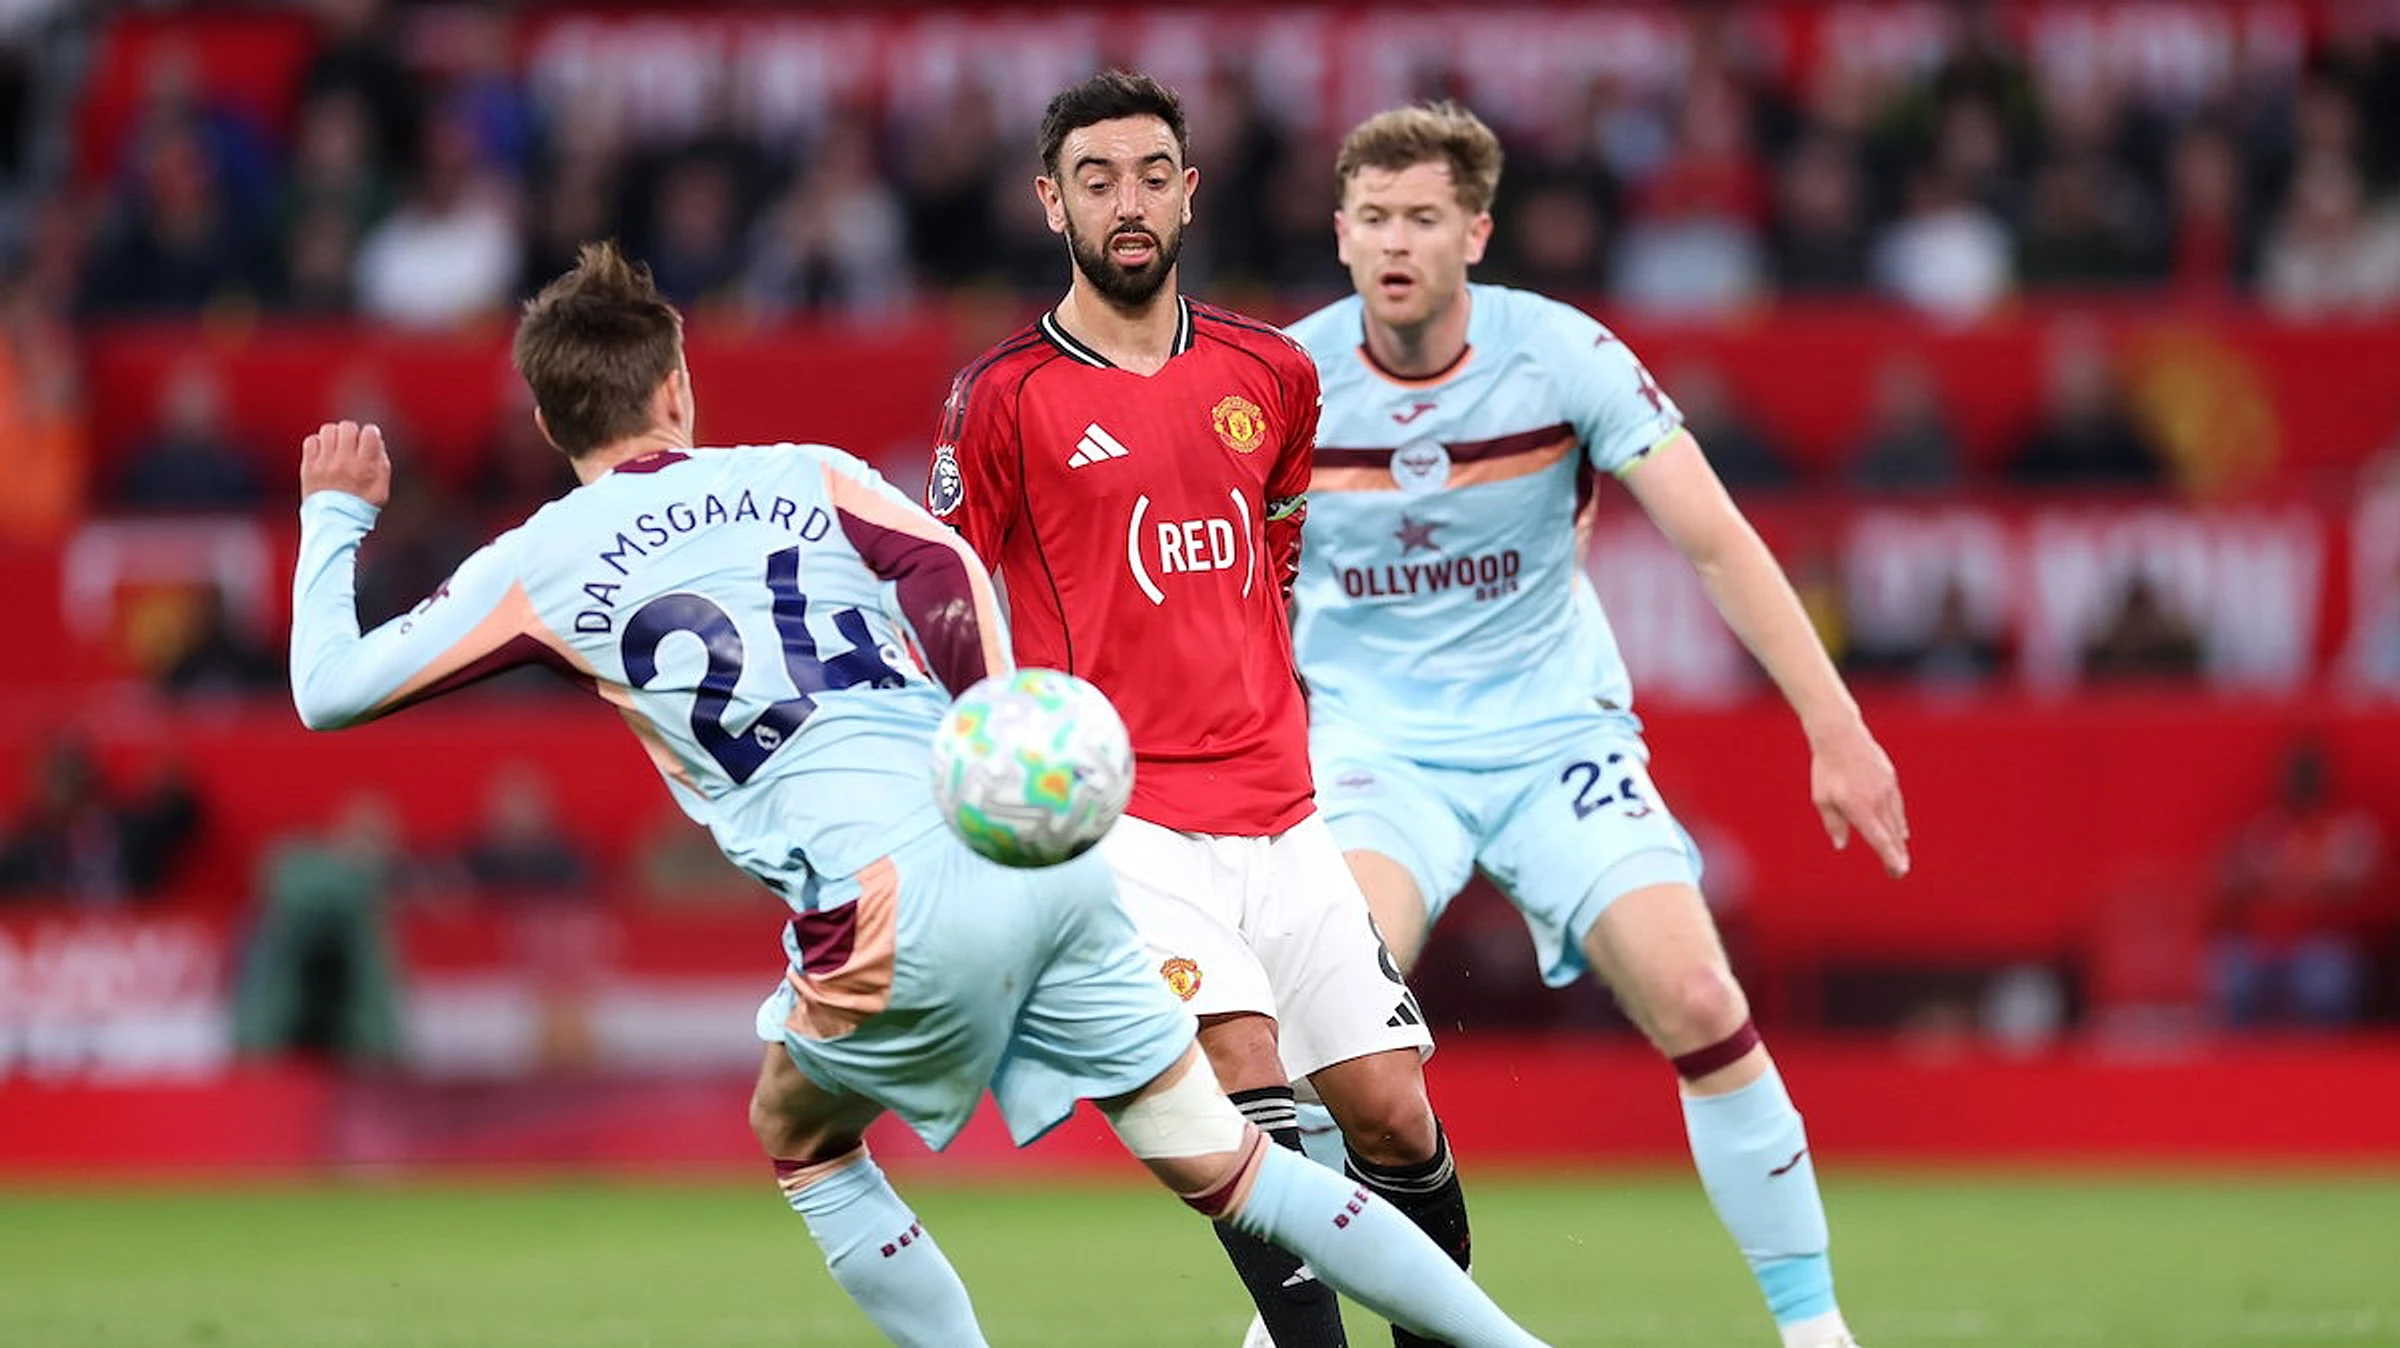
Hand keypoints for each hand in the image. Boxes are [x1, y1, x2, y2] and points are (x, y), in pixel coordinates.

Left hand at [300, 420, 390, 509]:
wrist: (334, 524)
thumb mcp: (382, 489)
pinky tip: (324, 454)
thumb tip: (375, 441)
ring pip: (328, 430)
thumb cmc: (361, 508)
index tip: (368, 443)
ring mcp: (324, 463)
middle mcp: (344, 461)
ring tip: (336, 448)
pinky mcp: (308, 467)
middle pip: (347, 426)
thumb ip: (382, 463)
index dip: (371, 435)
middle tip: (351, 445)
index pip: (369, 432)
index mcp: (365, 466)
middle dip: (352, 433)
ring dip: (335, 436)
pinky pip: (311, 441)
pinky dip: (318, 444)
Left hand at [1809, 720, 1910, 877]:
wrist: (1840, 736)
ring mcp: (1887, 789)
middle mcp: (1878, 801)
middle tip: (1898, 873)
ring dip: (1899, 840)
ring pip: (1897, 821)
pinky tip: (1901, 831)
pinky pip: (1898, 806)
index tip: (1899, 871)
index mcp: (1860, 809)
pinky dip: (1900, 821)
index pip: (1879, 839)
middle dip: (1896, 855)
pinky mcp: (1890, 779)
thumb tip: (1841, 845)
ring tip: (1899, 855)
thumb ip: (1834, 824)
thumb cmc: (1826, 770)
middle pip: (1892, 835)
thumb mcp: (1822, 799)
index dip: (1889, 857)